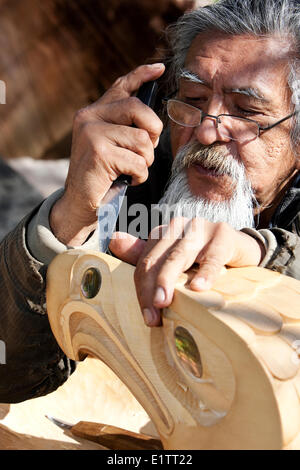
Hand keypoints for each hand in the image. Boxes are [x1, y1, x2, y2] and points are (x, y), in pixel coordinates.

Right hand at [50, 63, 164, 245]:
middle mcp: (89, 117)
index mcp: (93, 112)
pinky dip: (140, 176)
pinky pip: (138, 162)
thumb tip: (152, 119)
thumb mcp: (112, 144)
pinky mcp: (99, 153)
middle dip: (153, 132)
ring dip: (145, 161)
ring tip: (132, 169)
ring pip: (142, 140)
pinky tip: (128, 180)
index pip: (121, 86)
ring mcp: (92, 134)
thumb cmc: (102, 174)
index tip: (160, 68)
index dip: (142, 75)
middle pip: (138, 109)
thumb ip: (125, 127)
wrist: (80, 202)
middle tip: (148, 149)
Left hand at [109, 217, 265, 326]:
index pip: (145, 262)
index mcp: (163, 233)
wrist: (243, 250)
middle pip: (157, 259)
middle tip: (152, 316)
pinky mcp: (223, 234)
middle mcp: (178, 226)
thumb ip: (143, 253)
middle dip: (151, 289)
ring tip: (164, 303)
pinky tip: (199, 288)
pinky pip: (212, 256)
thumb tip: (113, 240)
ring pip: (179, 256)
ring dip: (169, 280)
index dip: (142, 289)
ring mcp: (200, 228)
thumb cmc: (204, 258)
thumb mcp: (174, 259)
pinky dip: (206, 273)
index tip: (147, 317)